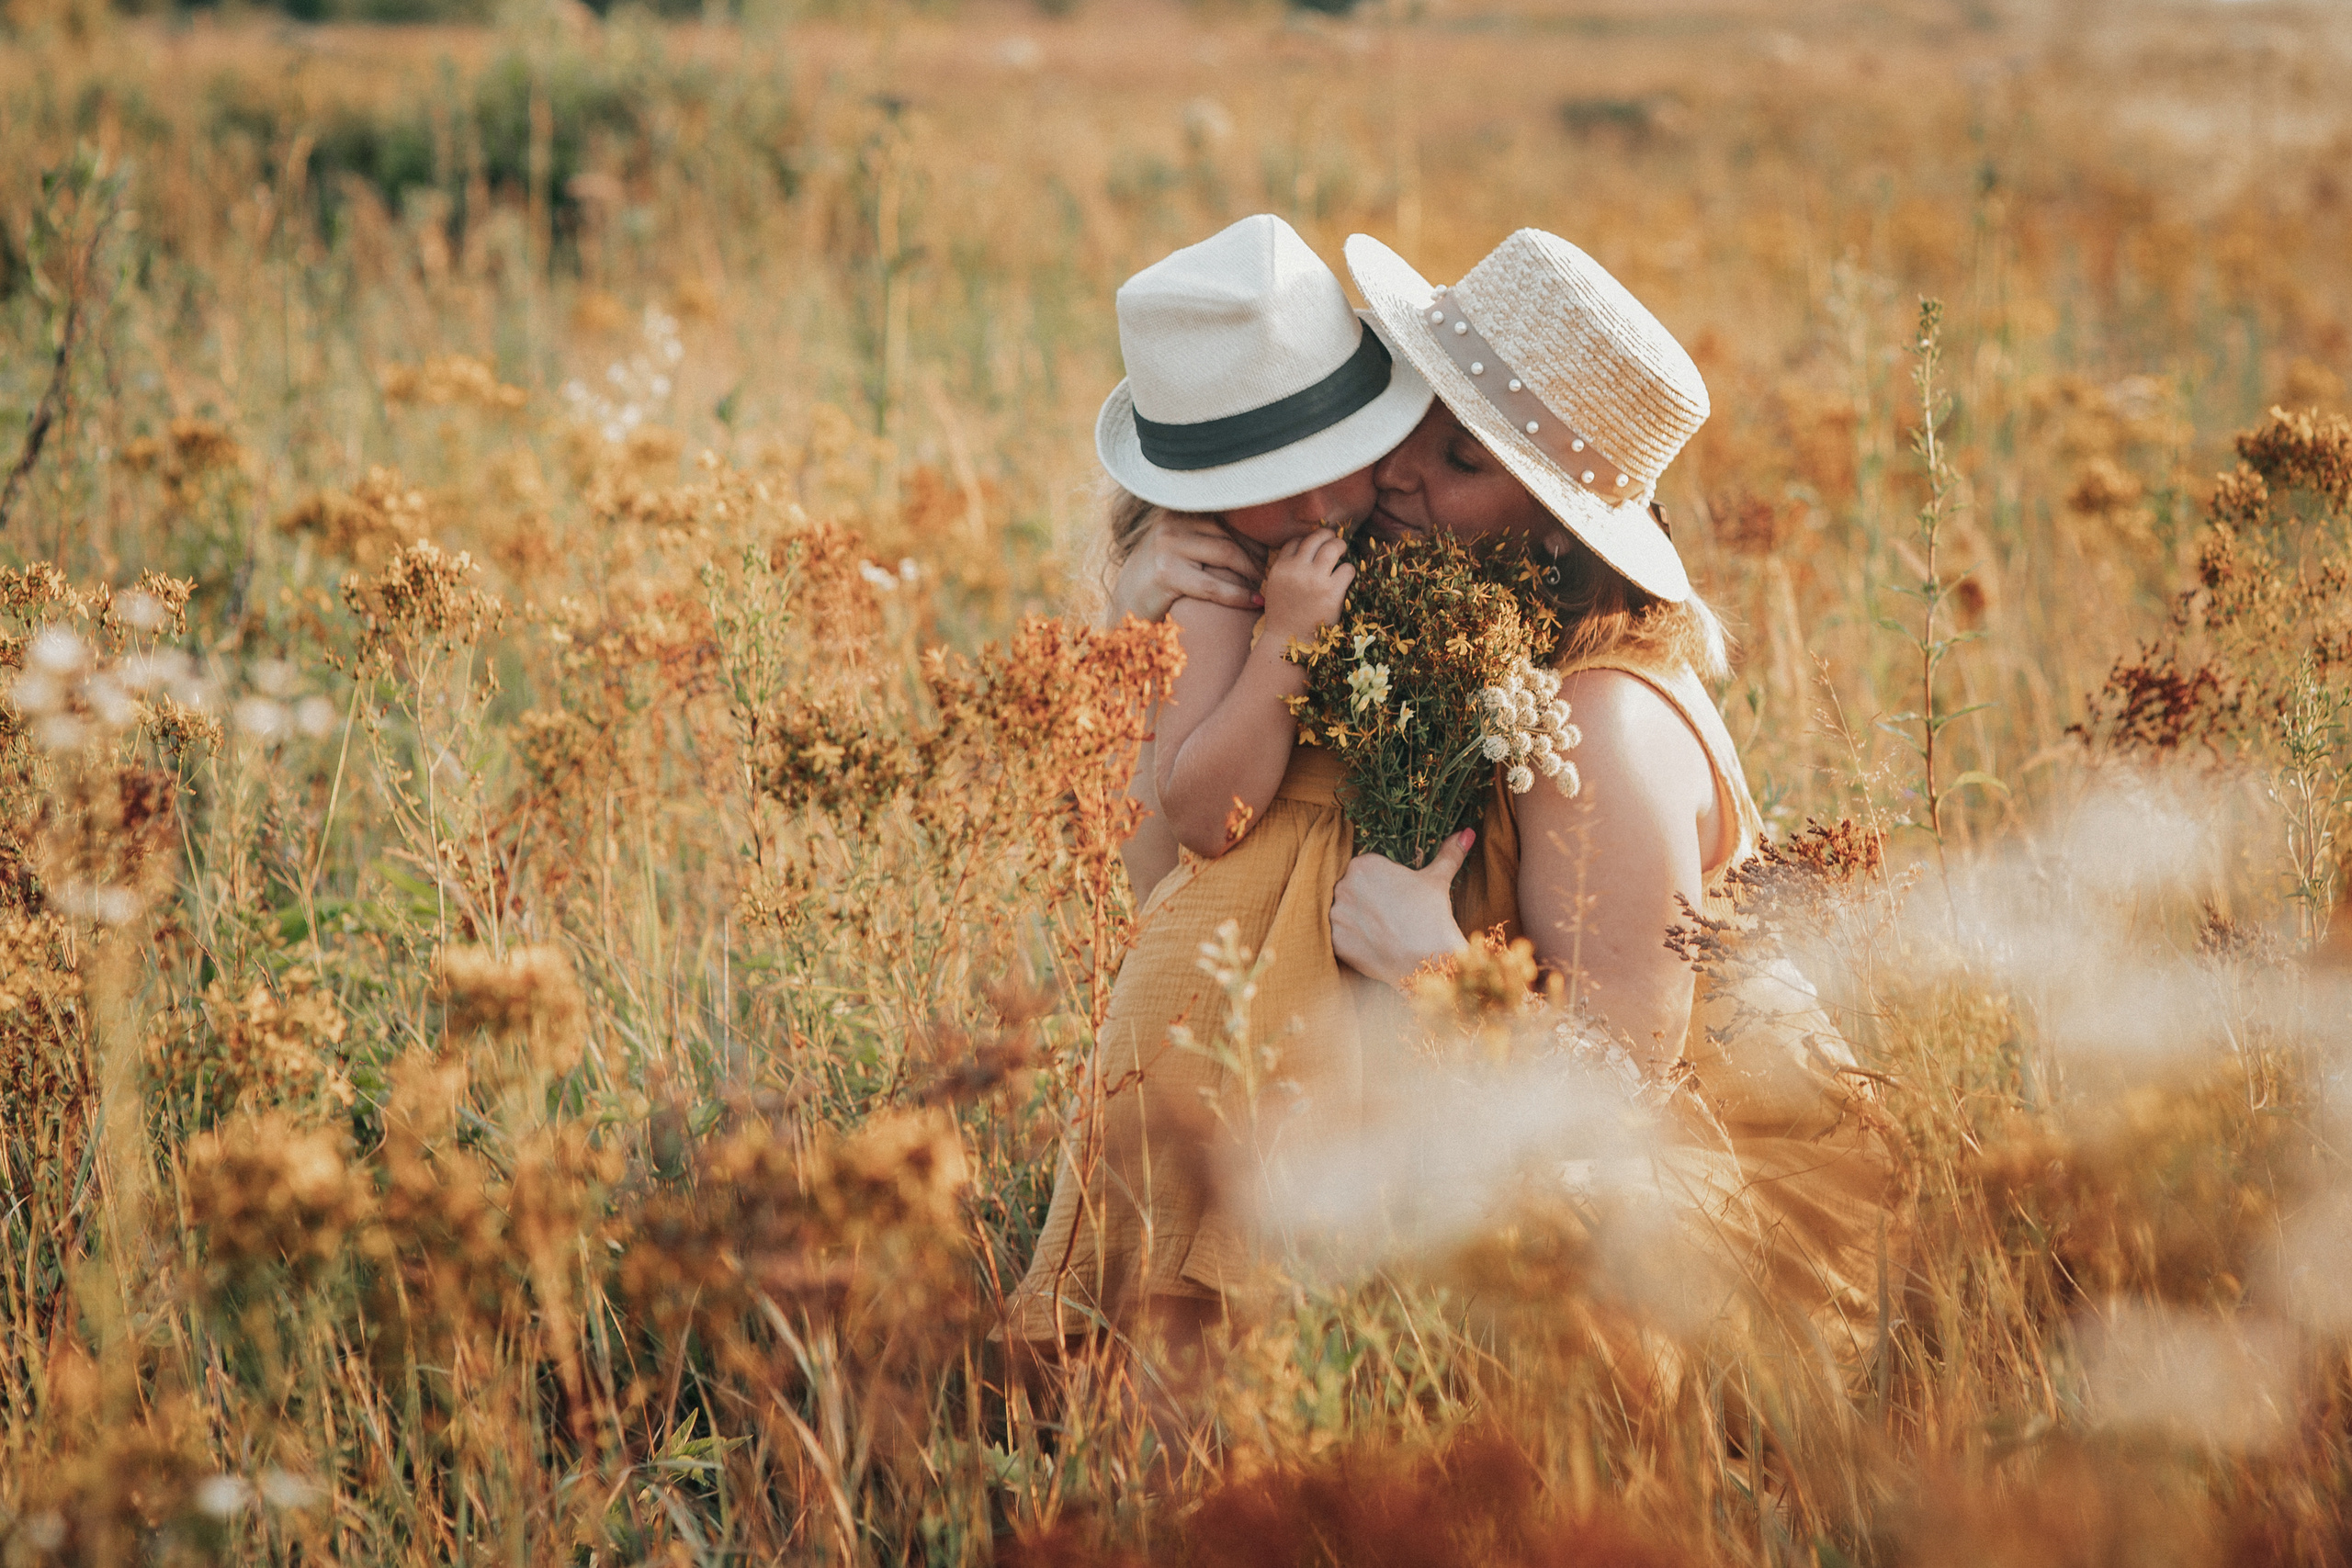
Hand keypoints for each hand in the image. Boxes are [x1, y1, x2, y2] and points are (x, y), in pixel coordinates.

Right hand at [1108, 514, 1266, 622]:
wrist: (1127, 606)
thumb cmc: (1162, 579)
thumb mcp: (1179, 548)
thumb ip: (1205, 537)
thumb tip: (1253, 536)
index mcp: (1178, 512)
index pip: (1227, 520)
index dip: (1254, 540)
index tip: (1270, 557)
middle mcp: (1171, 523)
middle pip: (1230, 537)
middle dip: (1256, 559)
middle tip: (1272, 577)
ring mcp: (1166, 546)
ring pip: (1226, 556)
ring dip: (1252, 575)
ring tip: (1266, 588)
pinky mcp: (1166, 574)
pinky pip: (1213, 585)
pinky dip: (1239, 595)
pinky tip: (1255, 602)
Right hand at [1257, 529, 1354, 645]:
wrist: (1288, 643)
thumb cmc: (1283, 617)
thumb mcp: (1275, 588)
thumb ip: (1287, 570)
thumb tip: (1305, 554)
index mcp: (1280, 567)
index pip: (1295, 542)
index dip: (1307, 541)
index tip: (1314, 547)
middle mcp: (1297, 569)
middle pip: (1316, 538)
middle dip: (1327, 536)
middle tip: (1334, 541)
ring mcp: (1315, 580)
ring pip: (1333, 547)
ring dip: (1340, 546)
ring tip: (1343, 552)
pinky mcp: (1332, 592)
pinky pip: (1347, 569)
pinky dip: (1349, 571)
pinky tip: (1345, 578)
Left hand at [1330, 829, 1474, 983]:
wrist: (1427, 959)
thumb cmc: (1432, 915)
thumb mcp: (1438, 879)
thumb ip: (1448, 853)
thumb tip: (1467, 833)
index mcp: (1364, 864)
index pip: (1366, 871)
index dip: (1382, 886)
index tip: (1396, 899)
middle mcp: (1343, 885)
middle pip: (1352, 891)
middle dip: (1367, 902)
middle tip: (1391, 917)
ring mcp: (1336, 914)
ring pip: (1344, 914)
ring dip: (1358, 921)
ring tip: (1383, 932)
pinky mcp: (1334, 940)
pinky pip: (1340, 937)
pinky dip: (1353, 942)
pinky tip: (1373, 945)